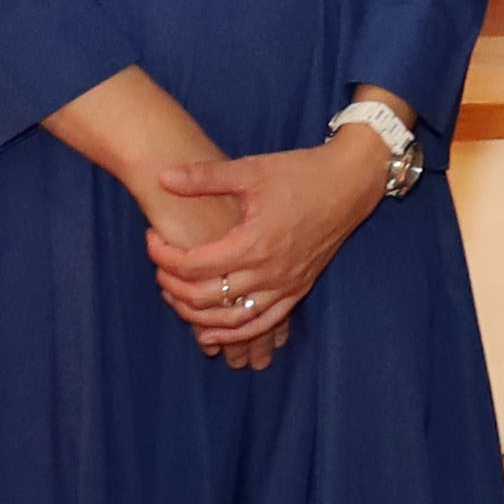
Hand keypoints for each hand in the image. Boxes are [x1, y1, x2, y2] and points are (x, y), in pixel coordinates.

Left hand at [143, 128, 386, 361]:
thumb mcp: (250, 170)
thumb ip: (204, 177)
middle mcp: (269, 271)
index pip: (193, 264)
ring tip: (175, 299)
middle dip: (172, 285)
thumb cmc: (301, 173)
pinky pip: (262, 322)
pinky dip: (234, 333)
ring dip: (197, 315)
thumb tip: (162, 177)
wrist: (351, 183)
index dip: (163, 256)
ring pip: (231, 318)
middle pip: (205, 296)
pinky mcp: (298, 289)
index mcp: (253, 242)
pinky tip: (210, 332)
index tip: (152, 239)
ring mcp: (286, 284)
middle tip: (159, 267)